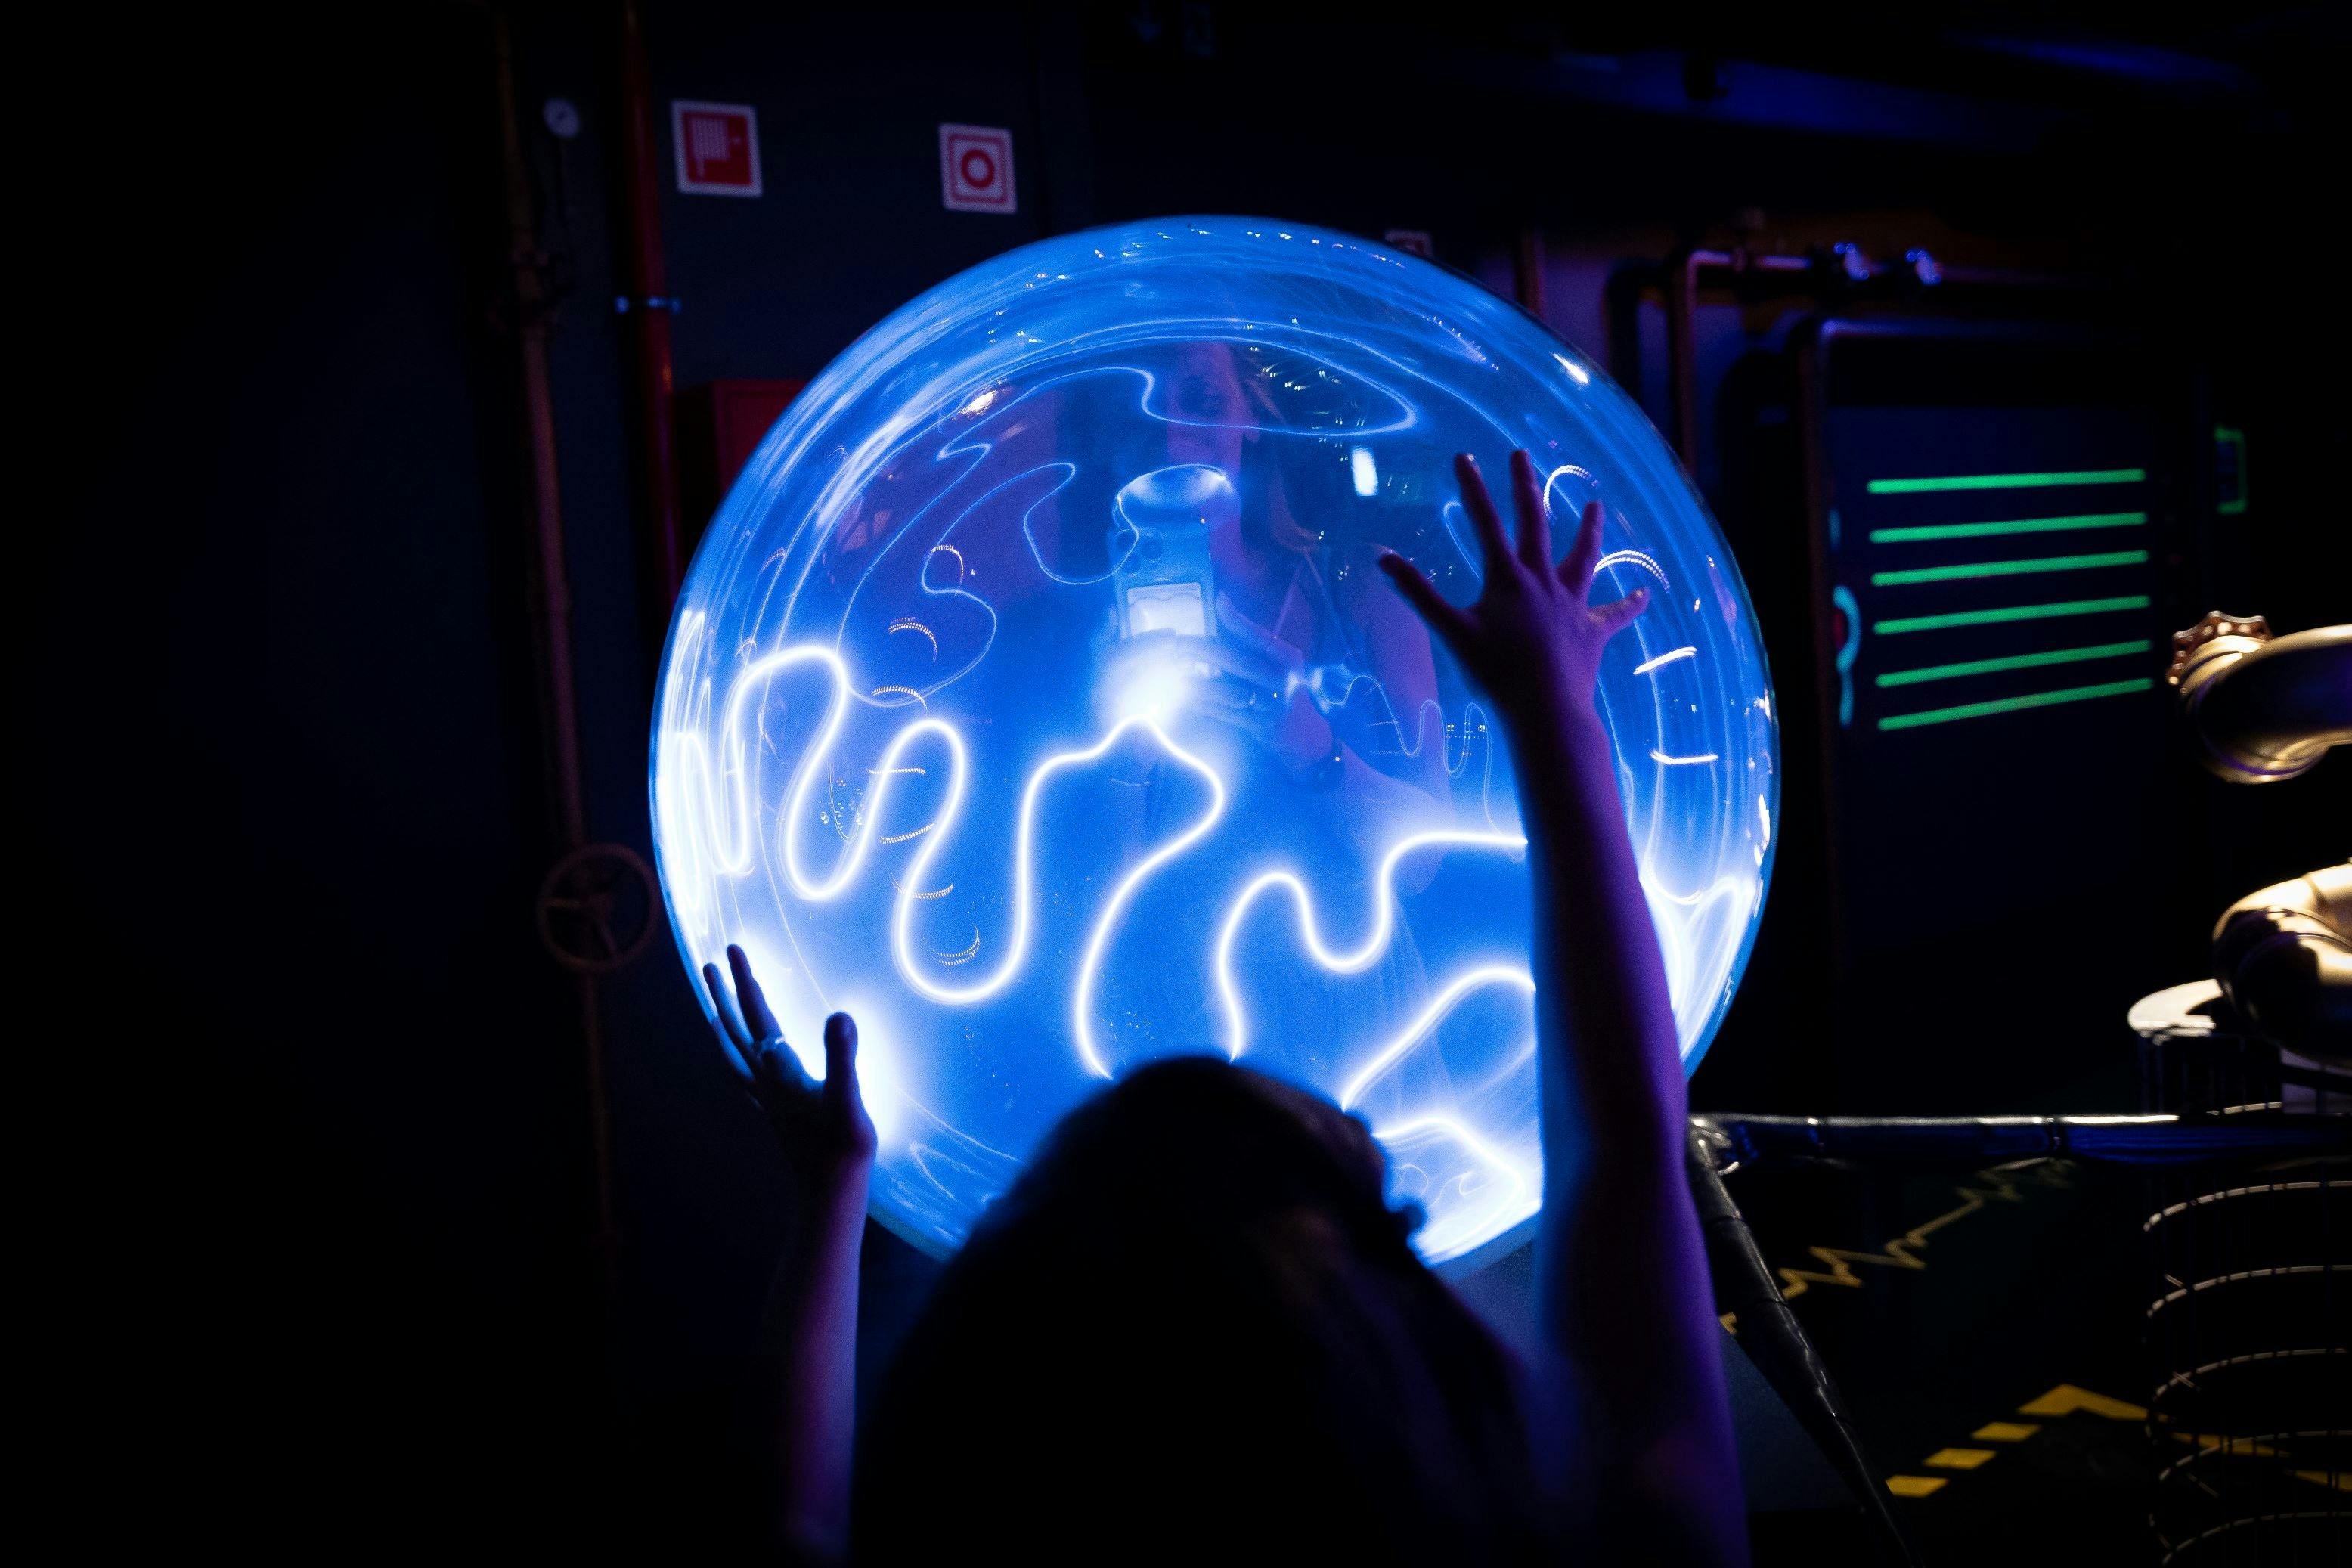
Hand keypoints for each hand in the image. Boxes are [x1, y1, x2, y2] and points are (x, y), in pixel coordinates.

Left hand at [701, 944, 875, 1196]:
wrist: (829, 1196)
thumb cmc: (843, 1149)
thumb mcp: (849, 1099)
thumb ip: (843, 1057)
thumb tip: (840, 1014)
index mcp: (779, 1070)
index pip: (757, 1015)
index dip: (745, 980)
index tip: (733, 947)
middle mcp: (764, 1082)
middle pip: (735, 1029)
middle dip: (724, 993)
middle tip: (712, 961)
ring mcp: (765, 1099)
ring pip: (733, 1054)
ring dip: (723, 1024)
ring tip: (712, 1005)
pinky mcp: (774, 1113)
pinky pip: (744, 1077)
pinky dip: (735, 1059)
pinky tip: (741, 1061)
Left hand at [1171, 594, 1334, 772]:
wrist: (1305, 736)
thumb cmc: (1284, 692)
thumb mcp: (1280, 665)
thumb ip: (1257, 645)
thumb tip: (1223, 609)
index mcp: (1289, 659)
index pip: (1262, 636)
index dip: (1240, 619)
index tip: (1219, 599)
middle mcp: (1285, 679)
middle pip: (1241, 662)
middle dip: (1206, 651)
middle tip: (1179, 642)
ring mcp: (1275, 705)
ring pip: (1231, 691)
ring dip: (1200, 682)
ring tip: (1174, 671)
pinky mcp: (1263, 726)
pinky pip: (1228, 713)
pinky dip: (1205, 705)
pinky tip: (1186, 697)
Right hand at [1378, 451, 1645, 727]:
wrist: (1546, 709)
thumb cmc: (1496, 674)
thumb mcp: (1451, 632)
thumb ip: (1418, 593)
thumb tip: (1383, 559)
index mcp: (1508, 580)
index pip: (1486, 524)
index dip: (1473, 489)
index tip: (1464, 457)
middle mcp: (1544, 582)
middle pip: (1536, 525)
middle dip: (1525, 487)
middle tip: (1521, 455)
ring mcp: (1572, 605)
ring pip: (1584, 558)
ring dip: (1589, 529)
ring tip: (1595, 503)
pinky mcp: (1593, 632)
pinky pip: (1615, 614)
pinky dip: (1629, 604)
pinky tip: (1644, 593)